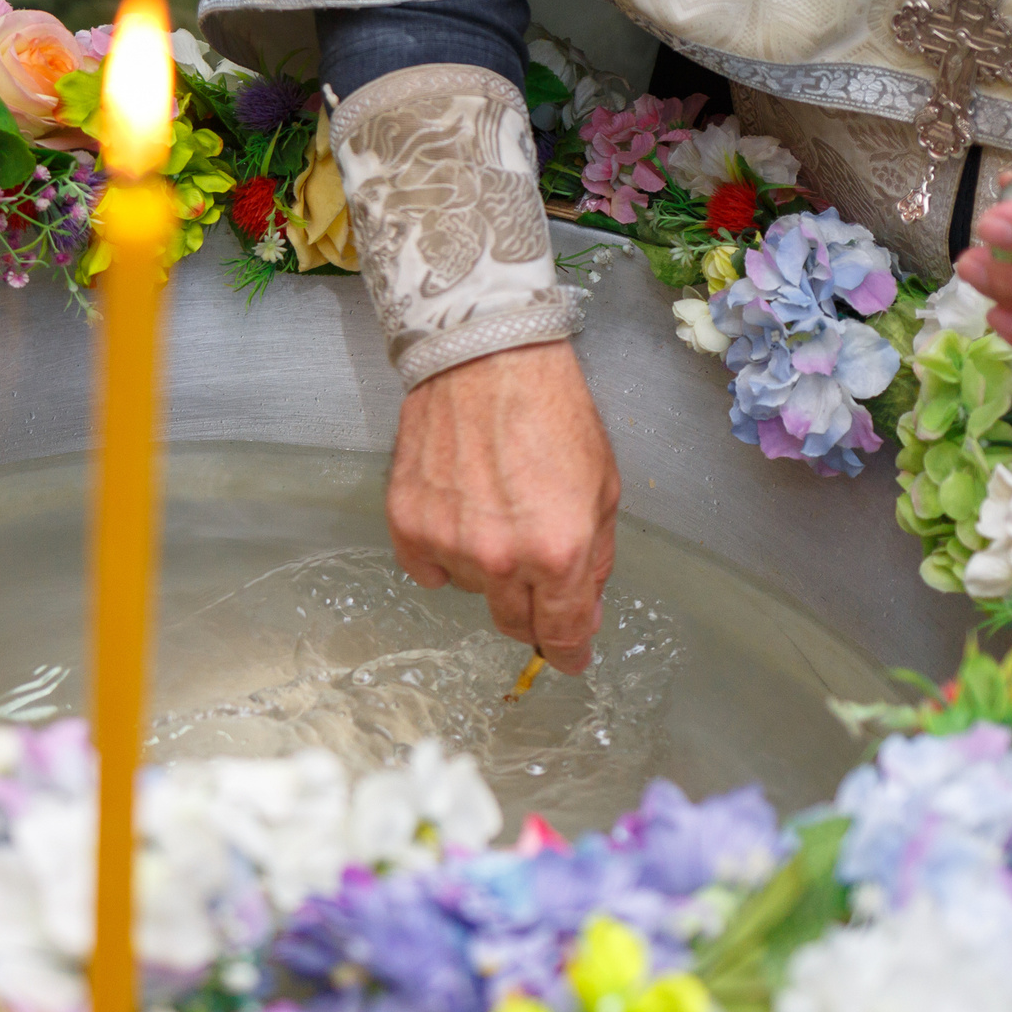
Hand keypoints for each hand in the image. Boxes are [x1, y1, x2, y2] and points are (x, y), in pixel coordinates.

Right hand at [389, 342, 619, 673]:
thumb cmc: (551, 410)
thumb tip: (583, 609)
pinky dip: (444, 553)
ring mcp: (448, 544)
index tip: (570, 656)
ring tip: (495, 507)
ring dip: (487, 568)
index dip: (570, 651)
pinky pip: (428, 570)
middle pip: (514, 623)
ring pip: (471, 591)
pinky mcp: (408, 525)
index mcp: (558, 551)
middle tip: (535, 567)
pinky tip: (459, 509)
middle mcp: (500, 558)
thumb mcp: (603, 486)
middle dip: (531, 608)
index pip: (563, 632)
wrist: (487, 355)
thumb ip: (595, 558)